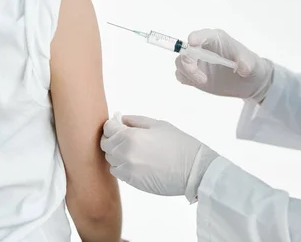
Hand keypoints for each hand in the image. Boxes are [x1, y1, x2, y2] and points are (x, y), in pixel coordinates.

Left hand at [100, 115, 218, 202]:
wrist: (194, 170)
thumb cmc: (180, 144)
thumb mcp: (158, 125)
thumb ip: (136, 121)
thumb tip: (121, 119)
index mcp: (131, 136)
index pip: (108, 129)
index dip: (111, 124)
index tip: (116, 123)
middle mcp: (125, 153)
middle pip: (105, 144)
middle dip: (112, 138)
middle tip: (122, 135)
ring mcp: (127, 169)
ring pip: (110, 159)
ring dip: (116, 153)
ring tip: (131, 149)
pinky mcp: (132, 182)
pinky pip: (118, 172)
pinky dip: (122, 166)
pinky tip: (135, 161)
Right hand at [176, 29, 273, 102]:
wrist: (248, 82)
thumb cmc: (251, 66)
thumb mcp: (252, 63)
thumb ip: (247, 63)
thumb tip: (243, 67)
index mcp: (216, 39)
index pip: (203, 35)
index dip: (196, 37)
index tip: (192, 42)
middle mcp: (203, 48)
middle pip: (186, 50)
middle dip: (188, 62)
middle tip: (201, 78)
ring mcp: (197, 61)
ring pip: (181, 62)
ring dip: (187, 72)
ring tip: (203, 81)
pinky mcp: (194, 74)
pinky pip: (181, 74)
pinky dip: (186, 78)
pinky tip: (199, 83)